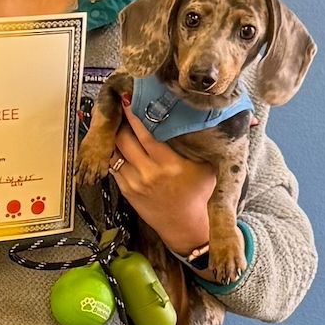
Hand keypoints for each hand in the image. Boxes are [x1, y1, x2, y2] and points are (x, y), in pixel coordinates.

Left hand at [108, 106, 215, 253]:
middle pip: (124, 139)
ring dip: (114, 136)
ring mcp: (135, 182)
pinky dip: (113, 153)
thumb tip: (211, 117)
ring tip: (116, 122)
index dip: (134, 115)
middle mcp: (149, 173)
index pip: (145, 134)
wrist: (185, 226)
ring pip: (115, 152)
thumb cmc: (198, 193)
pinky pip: (113, 166)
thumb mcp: (206, 167)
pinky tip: (115, 142)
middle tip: (120, 106)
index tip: (129, 99)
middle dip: (120, 121)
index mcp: (169, 164)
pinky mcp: (126, 191)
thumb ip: (200, 145)